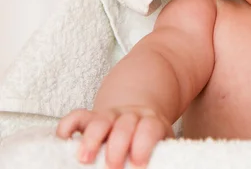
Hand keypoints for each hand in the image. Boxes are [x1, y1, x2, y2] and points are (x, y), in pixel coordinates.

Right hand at [56, 106, 173, 168]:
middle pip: (124, 125)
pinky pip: (77, 116)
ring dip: (91, 139)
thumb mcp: (159, 149)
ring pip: (100, 120)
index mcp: (152, 122)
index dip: (144, 146)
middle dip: (117, 148)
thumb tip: (152, 167)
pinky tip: (63, 140)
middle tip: (113, 168)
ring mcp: (109, 115)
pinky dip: (67, 126)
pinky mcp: (90, 118)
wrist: (139, 120)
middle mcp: (130, 115)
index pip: (149, 128)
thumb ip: (158, 158)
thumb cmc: (149, 144)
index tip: (139, 165)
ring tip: (85, 159)